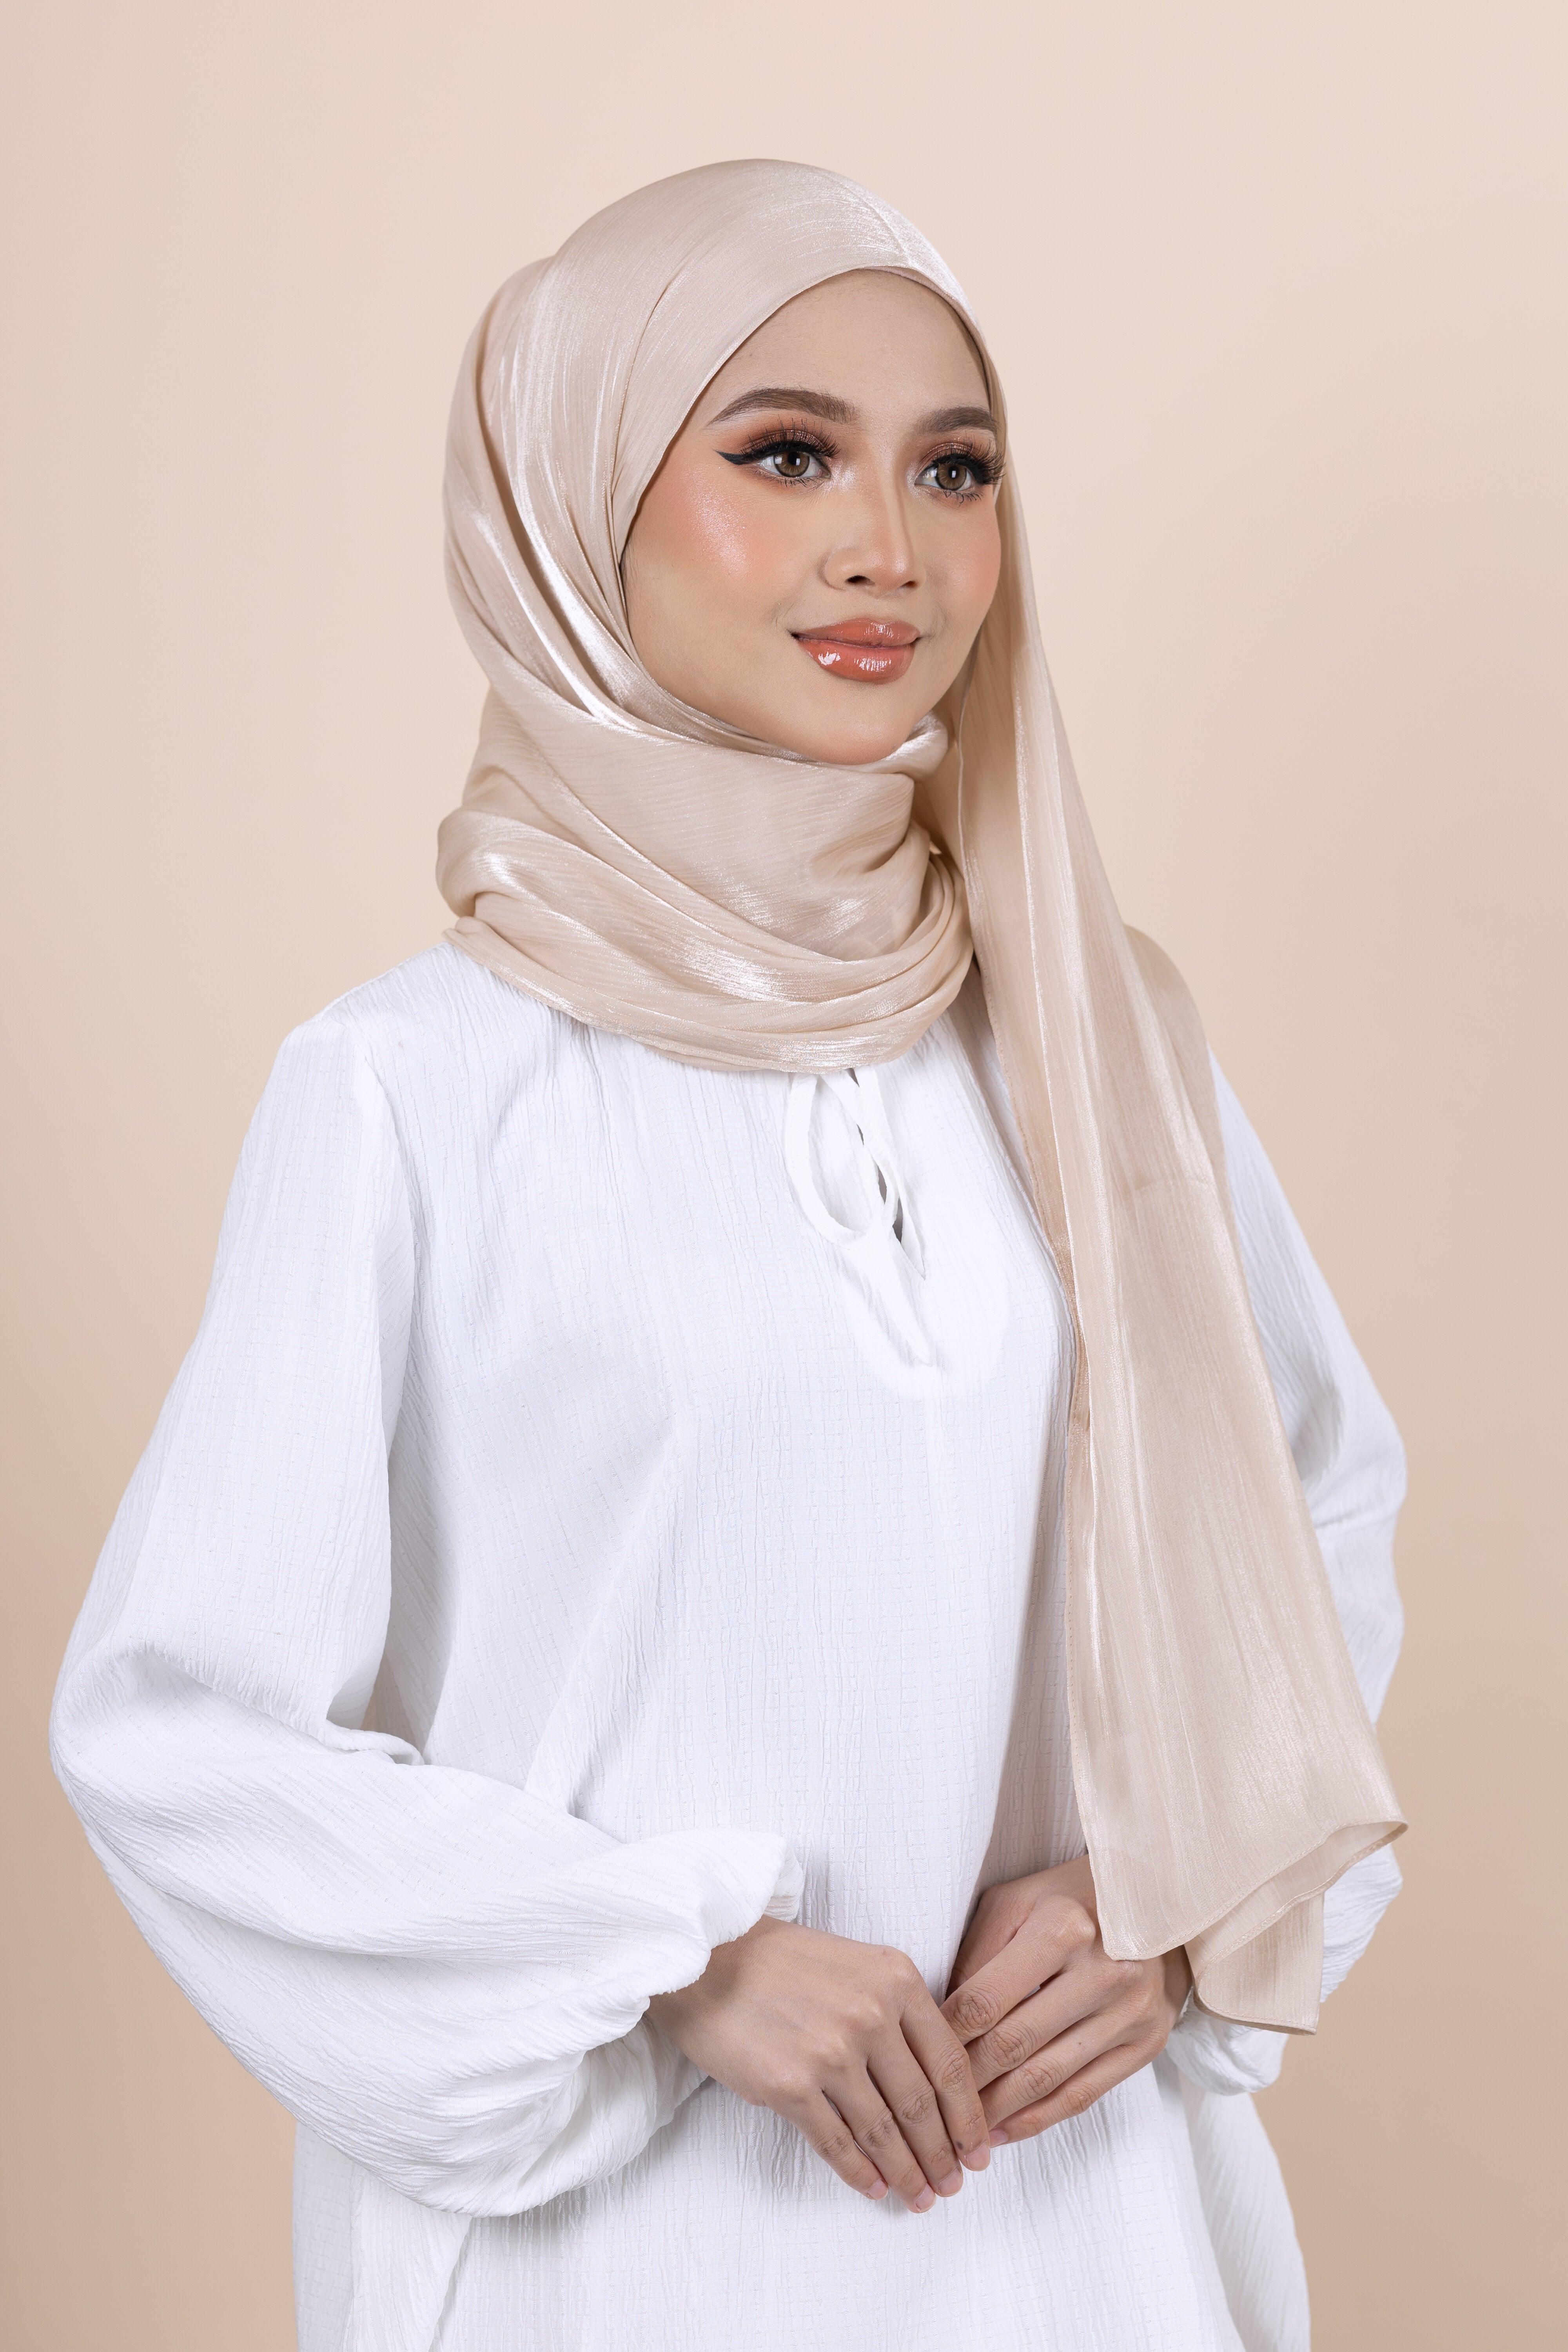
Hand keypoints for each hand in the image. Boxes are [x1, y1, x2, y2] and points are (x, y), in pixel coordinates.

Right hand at [646, 1915, 991, 2211]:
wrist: (706, 1955)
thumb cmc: (781, 1960)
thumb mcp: (856, 1964)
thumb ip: (897, 2010)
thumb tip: (931, 2084)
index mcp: (895, 1979)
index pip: (950, 2062)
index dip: (969, 2116)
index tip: (979, 2150)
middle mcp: (871, 2014)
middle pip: (922, 2104)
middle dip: (942, 2154)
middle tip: (952, 2184)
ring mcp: (830, 2052)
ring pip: (884, 2131)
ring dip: (907, 2172)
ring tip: (920, 2197)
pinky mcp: (789, 2086)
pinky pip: (837, 2144)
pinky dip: (861, 2173)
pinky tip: (875, 2187)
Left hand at [940, 1856, 1190, 2144]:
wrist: (1154, 1905)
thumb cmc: (1067, 1902)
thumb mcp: (1014, 1903)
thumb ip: (976, 1954)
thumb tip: (942, 2018)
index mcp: (1061, 1928)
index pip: (986, 2000)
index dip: (946, 2035)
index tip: (918, 2057)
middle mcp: (1102, 1971)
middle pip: (1014, 2044)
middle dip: (965, 2082)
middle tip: (930, 2104)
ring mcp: (1130, 2011)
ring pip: (1047, 2079)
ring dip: (996, 2110)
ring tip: (961, 2128)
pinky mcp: (1148, 2041)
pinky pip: (1084, 2095)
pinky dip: (1038, 2119)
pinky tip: (1005, 2129)